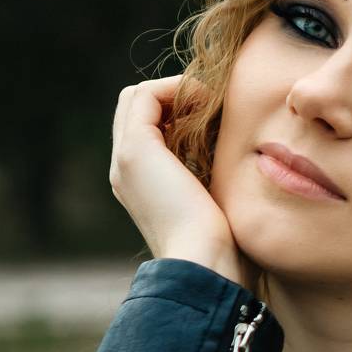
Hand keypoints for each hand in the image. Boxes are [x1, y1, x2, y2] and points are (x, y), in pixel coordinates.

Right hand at [110, 76, 259, 292]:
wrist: (204, 262)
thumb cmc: (220, 243)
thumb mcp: (212, 202)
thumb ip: (207, 176)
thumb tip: (227, 154)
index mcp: (139, 185)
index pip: (143, 128)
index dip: (174, 112)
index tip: (211, 119)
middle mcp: (124, 170)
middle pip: (134, 109)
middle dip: (171, 97)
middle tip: (208, 106)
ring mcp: (125, 159)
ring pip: (136, 98)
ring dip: (174, 90)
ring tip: (207, 103)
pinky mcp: (136, 150)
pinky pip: (146, 95)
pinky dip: (176, 89)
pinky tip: (205, 103)